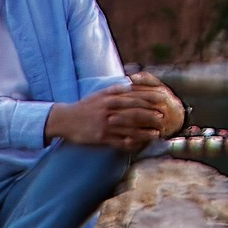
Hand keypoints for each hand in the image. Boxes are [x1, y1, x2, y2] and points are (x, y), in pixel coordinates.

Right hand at [47, 74, 183, 149]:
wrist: (65, 120)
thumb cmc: (84, 107)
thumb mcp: (99, 94)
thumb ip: (116, 89)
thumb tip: (131, 83)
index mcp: (110, 98)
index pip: (134, 97)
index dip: (150, 99)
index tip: (161, 100)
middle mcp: (109, 111)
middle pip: (135, 113)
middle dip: (150, 116)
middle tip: (163, 118)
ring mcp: (105, 125)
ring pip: (130, 129)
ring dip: (145, 132)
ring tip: (157, 134)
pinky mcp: (101, 138)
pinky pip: (119, 142)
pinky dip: (131, 143)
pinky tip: (140, 145)